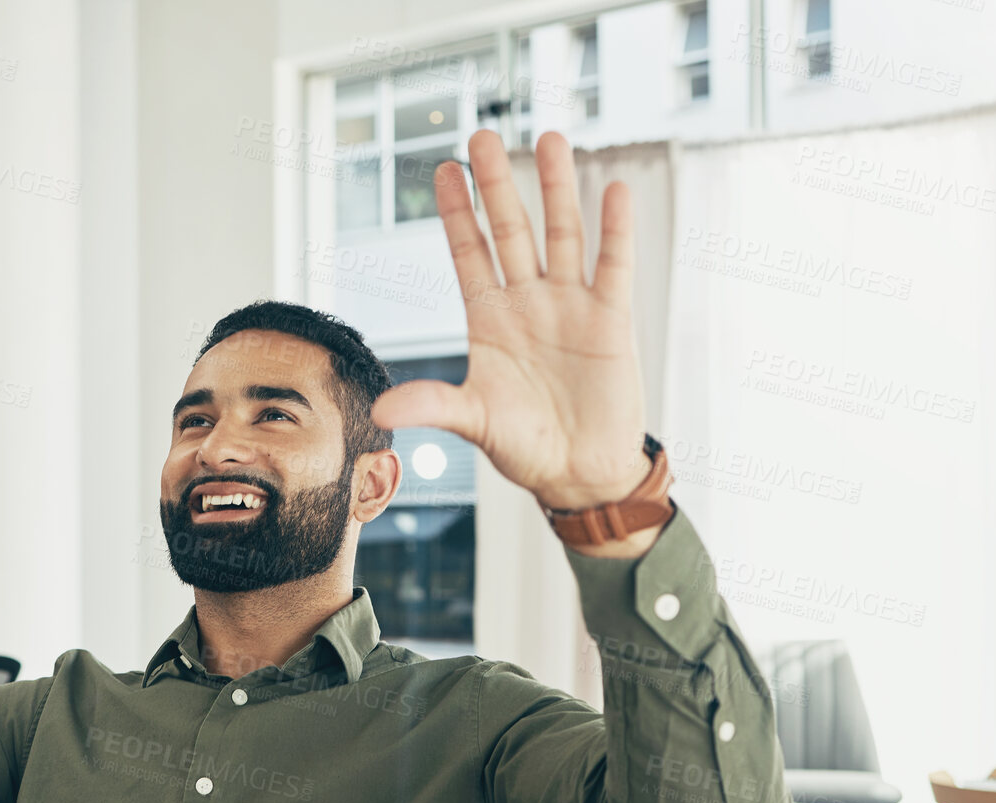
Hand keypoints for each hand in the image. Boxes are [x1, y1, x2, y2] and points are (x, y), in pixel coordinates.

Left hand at [369, 130, 648, 512]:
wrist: (580, 474)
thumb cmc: (524, 446)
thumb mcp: (473, 422)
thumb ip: (432, 405)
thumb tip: (379, 410)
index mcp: (489, 320)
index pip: (470, 253)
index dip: (459, 214)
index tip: (446, 170)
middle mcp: (528, 302)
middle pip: (511, 230)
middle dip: (498, 185)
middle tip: (483, 136)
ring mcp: (570, 305)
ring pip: (561, 235)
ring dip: (557, 188)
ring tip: (549, 137)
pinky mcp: (611, 320)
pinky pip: (614, 266)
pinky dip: (615, 229)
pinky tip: (614, 191)